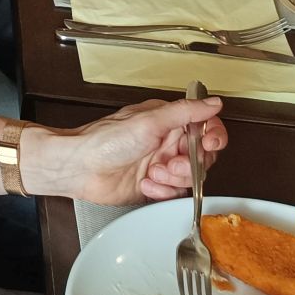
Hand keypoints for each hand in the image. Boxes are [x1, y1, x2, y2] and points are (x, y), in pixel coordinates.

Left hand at [25, 95, 227, 204]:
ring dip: (174, 179)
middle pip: (202, 157)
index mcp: (167, 121)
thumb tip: (214, 102)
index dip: (213, 136)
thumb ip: (185, 112)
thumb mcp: (149, 121)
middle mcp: (166, 142)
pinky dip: (162, 192)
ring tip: (152, 173)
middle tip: (170, 164)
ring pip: (190, 177)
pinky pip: (175, 193)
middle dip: (190, 164)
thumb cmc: (105, 140)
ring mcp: (161, 165)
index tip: (209, 144)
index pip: (204, 126)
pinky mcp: (155, 186)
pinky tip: (145, 184)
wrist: (80, 168)